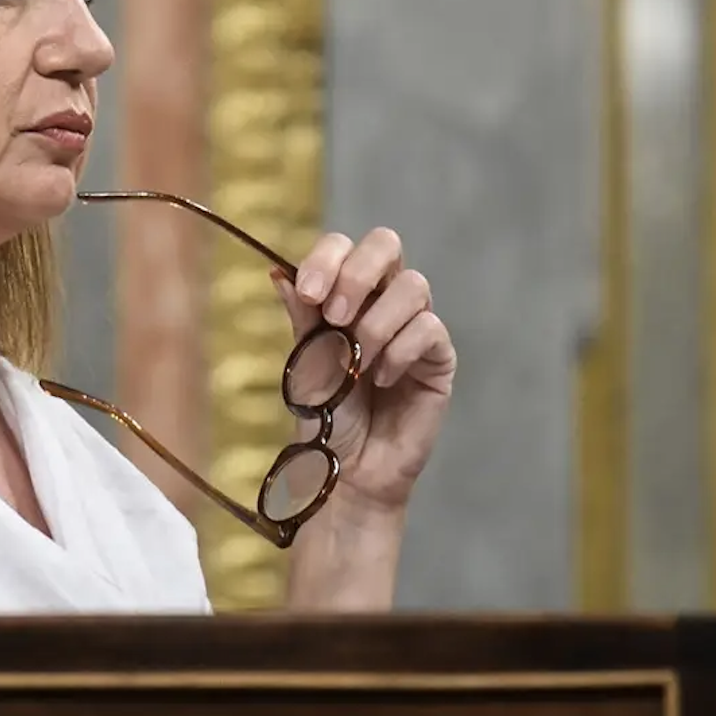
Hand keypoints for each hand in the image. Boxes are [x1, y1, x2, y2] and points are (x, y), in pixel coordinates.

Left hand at [273, 226, 456, 515]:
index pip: (344, 246)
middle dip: (356, 274)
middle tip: (335, 316)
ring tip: (359, 363)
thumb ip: (301, 317)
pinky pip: (430, 329)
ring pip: (413, 286)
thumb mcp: (305, 363)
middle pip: (386, 244)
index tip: (308, 293)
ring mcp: (413, 326)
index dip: (327, 258)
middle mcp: (382, 301)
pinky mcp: (438, 357)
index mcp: (345, 294)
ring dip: (377, 323)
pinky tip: (383, 380)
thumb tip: (277, 271)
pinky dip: (400, 351)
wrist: (347, 470)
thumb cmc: (325, 416)